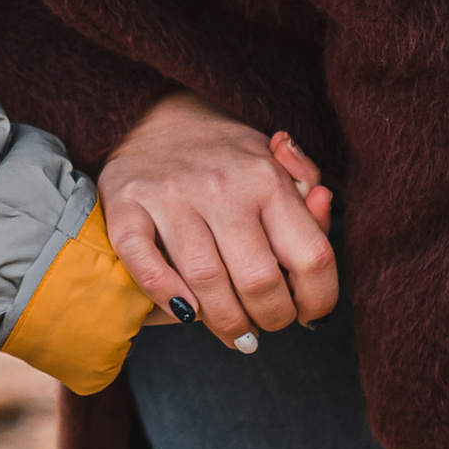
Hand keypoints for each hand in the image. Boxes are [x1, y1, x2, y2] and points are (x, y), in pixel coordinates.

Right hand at [99, 88, 337, 343]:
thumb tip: (323, 206)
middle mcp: (221, 186)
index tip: (309, 314)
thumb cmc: (224, 156)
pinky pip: (145, 265)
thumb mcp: (275, 163)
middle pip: (259, 280)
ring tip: (233, 332)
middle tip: (265, 324)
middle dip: (270, 320)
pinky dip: (166, 297)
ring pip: (205, 282)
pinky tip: (185, 313)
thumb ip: (306, 192)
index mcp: (267, 178)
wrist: (151, 116)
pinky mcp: (125, 206)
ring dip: (224, 322)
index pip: (312, 257)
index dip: (317, 300)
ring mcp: (170, 196)